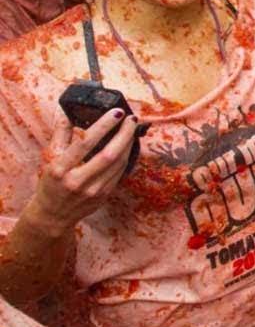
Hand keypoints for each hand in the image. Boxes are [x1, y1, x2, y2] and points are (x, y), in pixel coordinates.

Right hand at [27, 110, 137, 235]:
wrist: (52, 215)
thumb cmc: (51, 182)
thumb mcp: (50, 157)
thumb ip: (61, 134)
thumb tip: (68, 111)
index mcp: (60, 169)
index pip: (85, 144)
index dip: (103, 126)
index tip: (116, 112)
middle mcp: (77, 181)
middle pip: (109, 154)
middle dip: (124, 134)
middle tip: (132, 118)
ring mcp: (93, 191)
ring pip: (119, 163)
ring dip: (129, 143)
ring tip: (131, 128)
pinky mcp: (104, 196)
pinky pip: (120, 172)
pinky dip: (127, 156)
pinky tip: (128, 145)